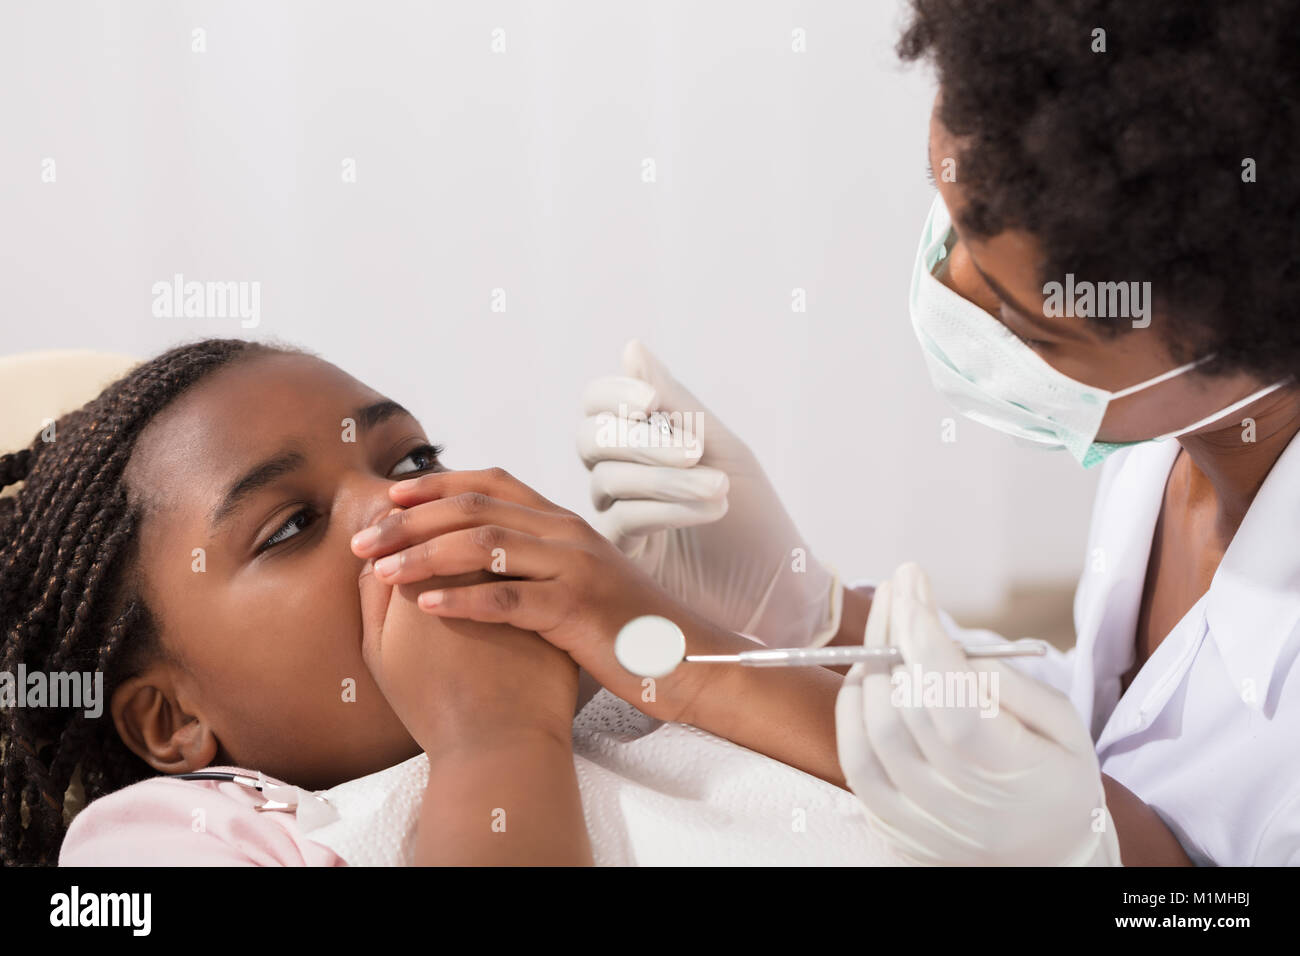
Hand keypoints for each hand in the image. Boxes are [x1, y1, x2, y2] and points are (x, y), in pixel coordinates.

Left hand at [350, 469, 729, 724]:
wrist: (687, 660)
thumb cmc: (627, 628)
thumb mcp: (580, 580)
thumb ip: (539, 560)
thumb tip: (481, 556)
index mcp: (564, 523)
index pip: (490, 483)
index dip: (435, 486)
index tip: (388, 498)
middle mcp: (567, 534)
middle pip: (475, 508)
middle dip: (411, 520)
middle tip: (363, 540)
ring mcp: (575, 568)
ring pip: (485, 545)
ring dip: (425, 555)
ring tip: (380, 571)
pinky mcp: (577, 610)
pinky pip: (509, 599)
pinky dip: (464, 599)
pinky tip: (426, 607)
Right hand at [576, 340, 840, 646]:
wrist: (777, 587)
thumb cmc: (754, 515)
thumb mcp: (721, 449)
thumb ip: (676, 402)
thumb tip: (630, 347)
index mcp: (640, 441)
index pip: (597, 403)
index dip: (615, 395)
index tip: (652, 402)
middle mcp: (618, 475)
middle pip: (593, 440)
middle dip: (645, 441)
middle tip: (697, 450)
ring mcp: (615, 517)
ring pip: (609, 480)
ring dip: (668, 478)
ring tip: (720, 490)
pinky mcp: (620, 558)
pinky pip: (621, 520)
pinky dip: (666, 508)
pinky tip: (709, 510)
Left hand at [834, 562, 1120, 865]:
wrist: (1047, 857)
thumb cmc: (1057, 776)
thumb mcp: (1065, 725)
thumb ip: (1011, 685)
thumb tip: (950, 647)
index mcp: (1016, 775)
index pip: (956, 707)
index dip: (926, 644)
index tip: (915, 589)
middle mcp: (963, 804)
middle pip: (906, 709)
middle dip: (897, 634)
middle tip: (903, 586)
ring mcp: (921, 819)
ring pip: (873, 730)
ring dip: (871, 663)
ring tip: (891, 621)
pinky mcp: (891, 824)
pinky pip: (854, 761)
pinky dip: (852, 709)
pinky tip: (866, 671)